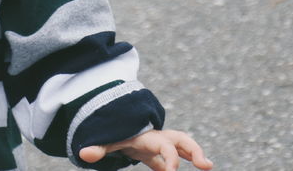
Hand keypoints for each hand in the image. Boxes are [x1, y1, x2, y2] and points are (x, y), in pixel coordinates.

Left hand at [78, 128, 211, 170]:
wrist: (116, 125)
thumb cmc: (115, 134)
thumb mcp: (107, 141)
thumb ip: (98, 147)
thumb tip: (84, 155)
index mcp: (148, 137)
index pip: (164, 146)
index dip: (169, 158)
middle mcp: (159, 138)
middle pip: (181, 140)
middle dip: (194, 150)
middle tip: (206, 165)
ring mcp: (162, 144)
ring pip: (183, 145)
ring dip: (195, 153)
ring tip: (208, 166)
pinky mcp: (160, 153)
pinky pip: (175, 157)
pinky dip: (184, 162)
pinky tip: (197, 168)